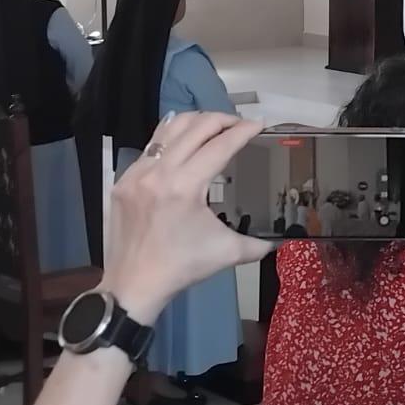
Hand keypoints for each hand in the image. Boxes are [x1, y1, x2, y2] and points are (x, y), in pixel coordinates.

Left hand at [101, 113, 270, 322]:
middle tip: (240, 124)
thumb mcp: (227, 252)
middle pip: (195, 127)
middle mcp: (159, 172)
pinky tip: (184, 146)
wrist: (133, 285)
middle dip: (222, 119)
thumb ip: (258, 243)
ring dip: (196, 122)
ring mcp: (137, 174)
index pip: (220, 146)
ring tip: (213, 127)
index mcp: (185, 187)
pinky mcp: (123, 180)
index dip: (243, 131)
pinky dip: (172, 140)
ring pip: (169, 129)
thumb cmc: (182, 267)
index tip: (259, 124)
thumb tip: (280, 240)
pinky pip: (151, 148)